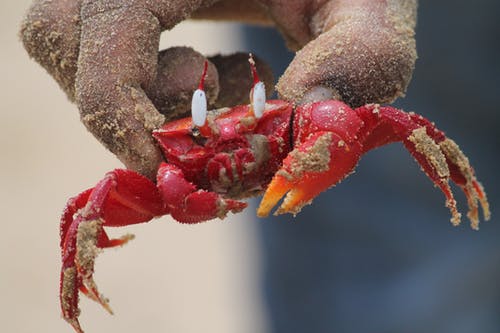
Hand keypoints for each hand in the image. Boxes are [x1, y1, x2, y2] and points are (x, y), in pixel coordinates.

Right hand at [21, 0, 416, 177]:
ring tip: (220, 83)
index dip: (120, 113)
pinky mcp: (130, 1)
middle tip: (204, 120)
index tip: (171, 165)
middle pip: (58, 40)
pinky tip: (213, 74)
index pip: (102, 31)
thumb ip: (361, 56)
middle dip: (123, 108)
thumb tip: (304, 113)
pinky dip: (141, 83)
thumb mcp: (370, 4)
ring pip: (68, 47)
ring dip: (134, 96)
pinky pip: (94, 46)